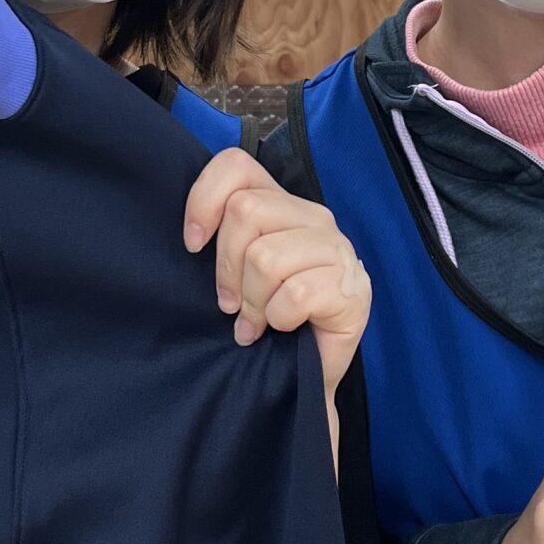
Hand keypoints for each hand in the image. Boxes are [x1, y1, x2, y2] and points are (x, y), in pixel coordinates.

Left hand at [183, 149, 370, 447]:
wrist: (305, 377)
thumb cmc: (268, 319)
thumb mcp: (237, 271)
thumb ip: (224, 238)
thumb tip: (191, 234)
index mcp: (282, 204)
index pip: (237, 165)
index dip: (204, 200)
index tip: (192, 246)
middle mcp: (314, 218)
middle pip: (246, 210)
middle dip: (226, 267)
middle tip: (231, 303)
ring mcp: (338, 251)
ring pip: (266, 255)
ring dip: (253, 301)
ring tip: (257, 321)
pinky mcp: (352, 290)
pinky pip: (295, 294)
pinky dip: (279, 318)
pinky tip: (284, 328)